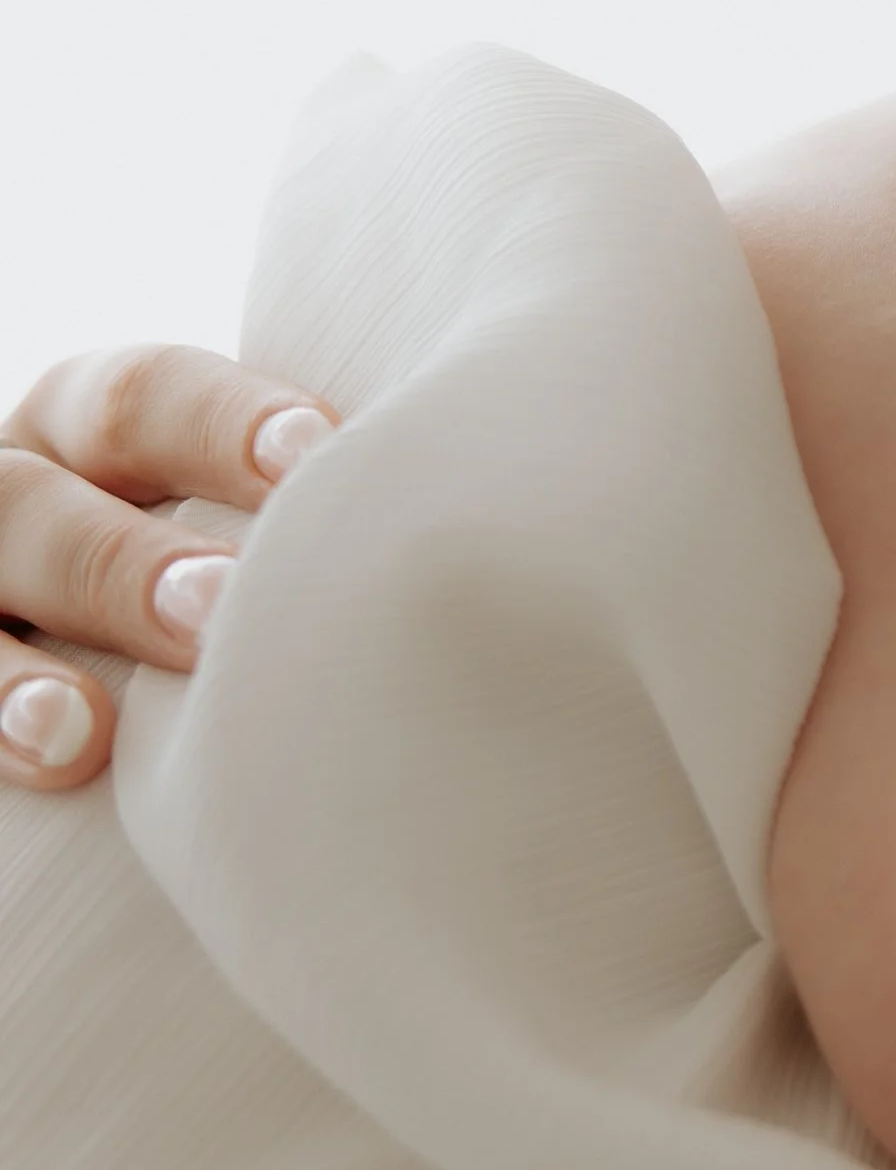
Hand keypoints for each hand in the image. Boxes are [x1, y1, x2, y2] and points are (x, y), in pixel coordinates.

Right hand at [0, 347, 336, 791]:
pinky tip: (49, 770)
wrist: (119, 740)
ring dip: (21, 668)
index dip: (223, 426)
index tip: (323, 462)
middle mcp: (20, 498)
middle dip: (126, 560)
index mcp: (105, 437)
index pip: (145, 399)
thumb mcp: (278, 545)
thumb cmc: (275, 614)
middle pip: (39, 499)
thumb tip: (568, 520)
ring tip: (84, 736)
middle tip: (222, 611)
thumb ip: (350, 528)